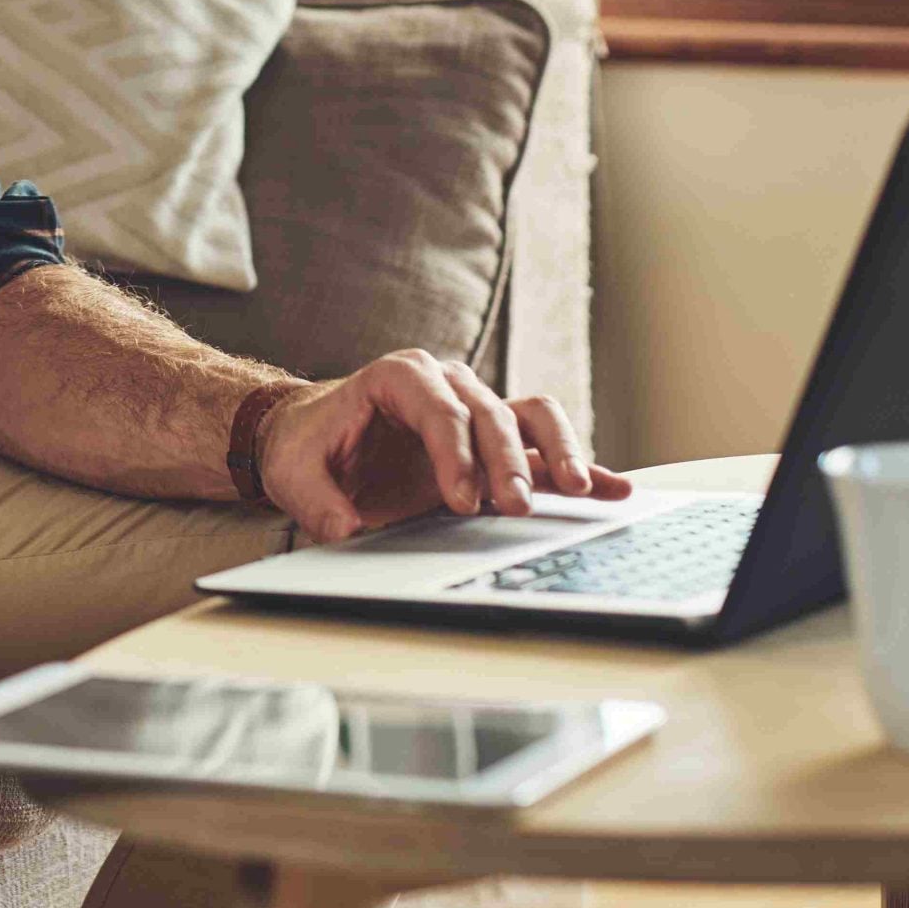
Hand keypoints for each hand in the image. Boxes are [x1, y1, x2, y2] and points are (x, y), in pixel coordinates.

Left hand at [254, 350, 631, 542]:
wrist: (316, 437)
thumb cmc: (308, 447)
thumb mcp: (295, 473)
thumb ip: (317, 501)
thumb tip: (345, 530)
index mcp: (398, 378)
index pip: (438, 408)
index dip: (454, 454)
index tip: (461, 501)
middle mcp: (447, 383)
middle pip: (490, 413)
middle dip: (506, 461)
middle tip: (514, 506)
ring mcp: (477, 408)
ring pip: (531, 416)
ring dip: (556, 452)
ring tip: (577, 491)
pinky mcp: (496, 441)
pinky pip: (544, 444)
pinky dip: (580, 464)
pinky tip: (613, 488)